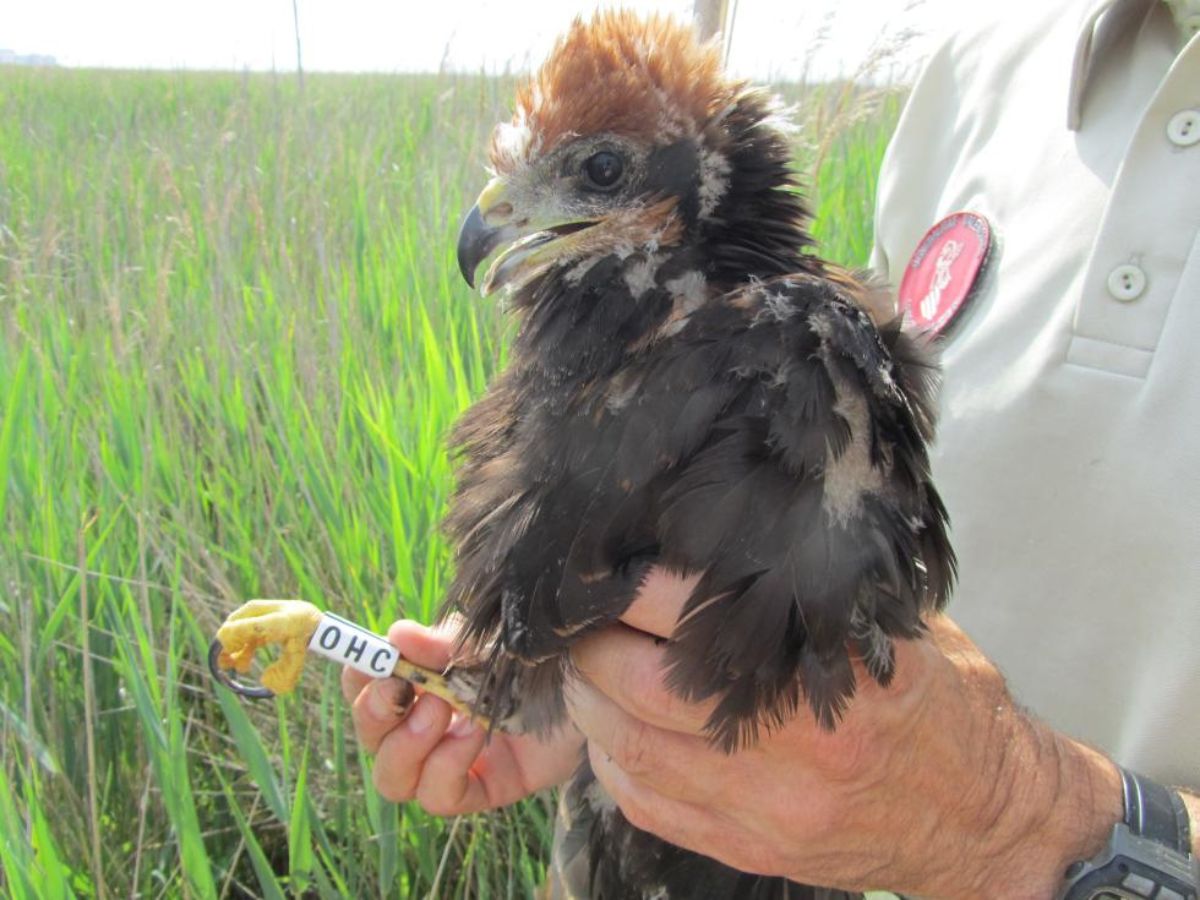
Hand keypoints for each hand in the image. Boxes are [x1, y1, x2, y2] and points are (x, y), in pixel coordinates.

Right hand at [343, 618, 582, 814]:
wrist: (598, 679)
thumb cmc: (535, 655)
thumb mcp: (488, 641)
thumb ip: (444, 644)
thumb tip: (397, 635)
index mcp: (421, 684)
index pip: (364, 689)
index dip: (358, 679)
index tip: (375, 661)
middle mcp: (428, 728)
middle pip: (372, 740)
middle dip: (376, 715)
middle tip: (401, 689)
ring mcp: (453, 763)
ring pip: (395, 780)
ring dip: (410, 745)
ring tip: (445, 710)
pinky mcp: (484, 789)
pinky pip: (442, 796)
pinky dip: (447, 766)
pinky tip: (473, 733)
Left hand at [566, 569, 1124, 898]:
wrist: (989, 818)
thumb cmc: (944, 706)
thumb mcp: (901, 629)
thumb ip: (823, 593)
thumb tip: (737, 537)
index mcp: (836, 668)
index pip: (704, 613)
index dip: (641, 585)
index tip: (611, 563)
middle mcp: (797, 741)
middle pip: (647, 690)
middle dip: (594, 647)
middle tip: (583, 619)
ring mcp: (769, 805)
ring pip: (632, 753)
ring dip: (589, 705)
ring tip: (584, 670)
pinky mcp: (754, 848)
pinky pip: (649, 808)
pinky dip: (612, 766)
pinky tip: (611, 734)